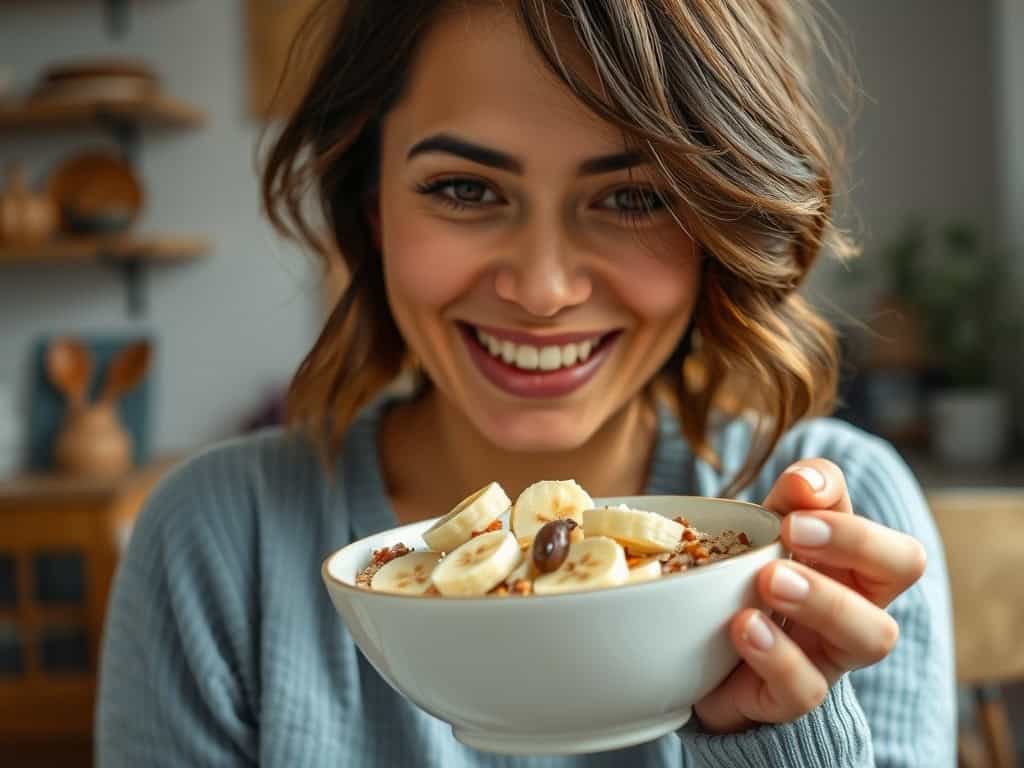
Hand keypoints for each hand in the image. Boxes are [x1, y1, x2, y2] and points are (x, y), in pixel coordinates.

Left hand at [693, 459, 927, 733]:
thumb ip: (790, 498)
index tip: (798, 495)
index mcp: (855, 565)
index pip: (893, 539)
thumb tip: (806, 480)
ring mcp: (828, 656)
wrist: (700, 658)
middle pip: (902, 573)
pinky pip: (805, 690)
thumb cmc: (745, 583)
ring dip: (824, 601)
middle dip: (855, 542)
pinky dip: (777, 656)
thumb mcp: (763, 530)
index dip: (855, 516)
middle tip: (791, 530)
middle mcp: (856, 608)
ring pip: (870, 637)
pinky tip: (744, 626)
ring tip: (769, 580)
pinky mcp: (788, 697)